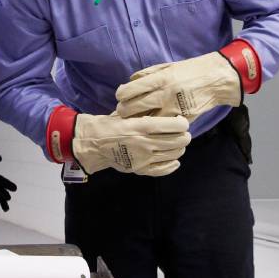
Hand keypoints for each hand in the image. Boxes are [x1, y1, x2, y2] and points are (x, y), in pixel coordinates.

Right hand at [71, 112, 189, 177]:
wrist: (93, 143)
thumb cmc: (111, 124)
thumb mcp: (127, 113)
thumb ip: (144, 112)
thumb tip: (166, 107)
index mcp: (141, 126)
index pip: (173, 125)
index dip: (182, 123)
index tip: (182, 121)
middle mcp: (144, 143)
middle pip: (177, 141)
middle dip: (184, 136)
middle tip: (184, 133)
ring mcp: (143, 158)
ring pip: (173, 154)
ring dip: (179, 149)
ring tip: (178, 144)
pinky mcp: (140, 169)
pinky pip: (163, 170)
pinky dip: (172, 165)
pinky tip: (175, 160)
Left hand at [115, 52, 240, 120]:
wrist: (217, 79)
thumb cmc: (192, 70)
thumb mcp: (169, 66)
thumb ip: (148, 73)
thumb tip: (130, 81)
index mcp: (160, 79)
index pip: (130, 90)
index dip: (121, 95)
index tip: (120, 97)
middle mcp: (164, 94)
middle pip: (133, 108)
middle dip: (124, 111)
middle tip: (123, 112)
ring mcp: (174, 109)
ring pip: (146, 121)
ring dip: (138, 122)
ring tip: (134, 121)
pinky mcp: (182, 119)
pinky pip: (164, 127)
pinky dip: (156, 127)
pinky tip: (151, 126)